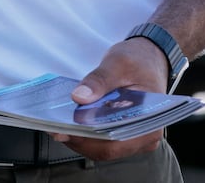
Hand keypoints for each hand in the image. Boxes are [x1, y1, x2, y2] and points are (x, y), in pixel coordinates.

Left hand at [49, 37, 169, 161]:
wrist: (149, 56)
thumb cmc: (139, 60)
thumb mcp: (118, 63)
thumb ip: (99, 80)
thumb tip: (79, 97)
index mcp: (148, 123)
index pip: (114, 142)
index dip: (87, 140)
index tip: (64, 131)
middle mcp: (144, 135)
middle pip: (106, 148)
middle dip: (79, 139)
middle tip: (55, 127)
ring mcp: (134, 136)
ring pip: (102, 146)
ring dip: (80, 137)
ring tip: (59, 124)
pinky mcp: (123, 130)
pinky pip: (102, 138)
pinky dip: (86, 132)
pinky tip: (72, 120)